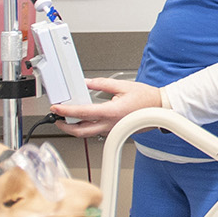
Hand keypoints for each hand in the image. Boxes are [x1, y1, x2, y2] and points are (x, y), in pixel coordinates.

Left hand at [45, 77, 163, 137]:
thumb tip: (87, 83)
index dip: (66, 111)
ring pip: (87, 133)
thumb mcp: (123, 86)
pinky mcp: (115, 131)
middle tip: (56, 119)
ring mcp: (112, 129)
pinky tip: (84, 120)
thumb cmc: (147, 99)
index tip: (56, 109)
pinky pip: (97, 131)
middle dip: (65, 127)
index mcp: (111, 112)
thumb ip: (102, 84)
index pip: (82, 113)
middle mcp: (110, 124)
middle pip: (80, 131)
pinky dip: (86, 127)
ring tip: (68, 120)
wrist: (161, 109)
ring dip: (75, 128)